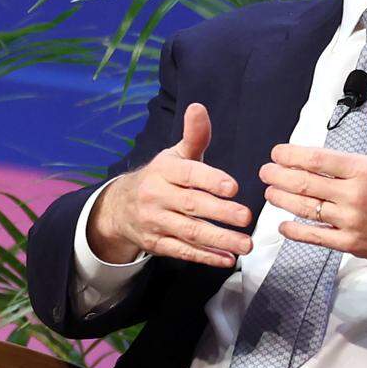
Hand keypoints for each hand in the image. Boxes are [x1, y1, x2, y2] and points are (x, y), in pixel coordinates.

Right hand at [87, 103, 252, 266]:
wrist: (120, 207)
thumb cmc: (160, 177)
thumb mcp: (175, 154)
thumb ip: (194, 136)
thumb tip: (199, 108)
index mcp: (164, 170)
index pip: (188, 174)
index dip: (211, 180)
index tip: (233, 187)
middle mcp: (157, 196)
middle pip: (191, 206)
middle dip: (220, 212)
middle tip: (246, 217)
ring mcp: (155, 222)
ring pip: (190, 233)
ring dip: (219, 240)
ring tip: (245, 244)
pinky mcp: (156, 244)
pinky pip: (182, 252)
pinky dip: (205, 257)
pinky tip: (227, 259)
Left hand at [259, 87, 366, 273]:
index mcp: (365, 169)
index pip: (317, 159)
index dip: (291, 155)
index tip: (277, 153)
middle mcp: (355, 195)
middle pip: (304, 183)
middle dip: (279, 175)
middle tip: (265, 171)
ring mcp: (352, 221)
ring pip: (306, 209)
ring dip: (282, 199)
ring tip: (270, 191)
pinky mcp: (352, 243)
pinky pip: (316, 237)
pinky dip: (295, 231)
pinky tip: (283, 225)